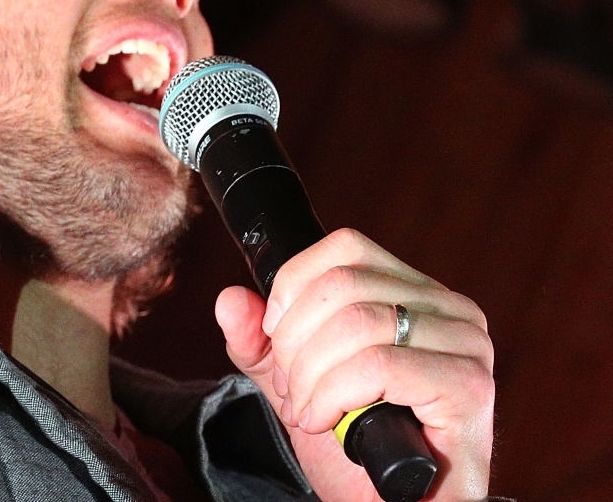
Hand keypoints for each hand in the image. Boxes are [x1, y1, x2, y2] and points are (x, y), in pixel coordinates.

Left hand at [214, 228, 495, 501]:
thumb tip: (231, 299)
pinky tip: (325, 421)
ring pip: (357, 324)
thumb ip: (260, 343)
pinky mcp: (468, 387)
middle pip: (342, 286)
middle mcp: (452, 310)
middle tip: (293, 390)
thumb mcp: (296, 384)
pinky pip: (377, 365)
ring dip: (311, 375)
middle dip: (296, 343)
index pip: (345, 248)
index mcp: (416, 294)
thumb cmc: (358, 451)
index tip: (278, 339)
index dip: (294, 288)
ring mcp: (467, 347)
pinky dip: (333, 394)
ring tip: (308, 409)